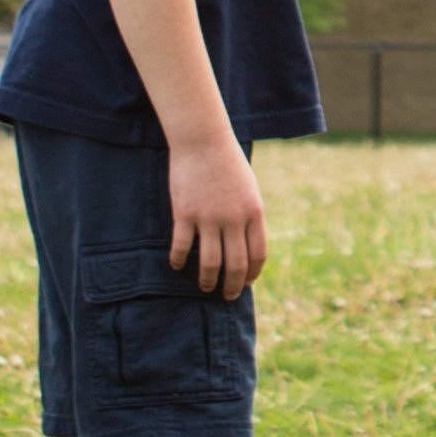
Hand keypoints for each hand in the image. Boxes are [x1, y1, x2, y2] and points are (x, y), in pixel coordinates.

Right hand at [167, 129, 267, 298]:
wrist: (203, 140)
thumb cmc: (228, 164)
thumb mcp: (249, 190)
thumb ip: (250, 217)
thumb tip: (248, 245)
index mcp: (254, 213)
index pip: (258, 255)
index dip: (253, 274)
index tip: (247, 283)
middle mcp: (234, 219)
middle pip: (236, 264)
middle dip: (232, 286)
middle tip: (227, 296)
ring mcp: (208, 217)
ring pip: (210, 262)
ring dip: (208, 280)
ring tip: (205, 287)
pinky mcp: (185, 213)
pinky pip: (182, 247)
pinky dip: (179, 260)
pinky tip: (177, 266)